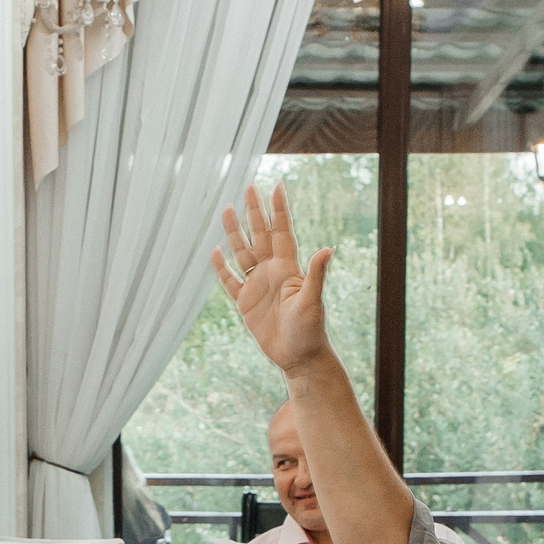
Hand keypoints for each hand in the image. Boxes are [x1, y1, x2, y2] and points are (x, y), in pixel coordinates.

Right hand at [211, 184, 335, 375]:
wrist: (299, 357)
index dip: (278, 210)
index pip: (282, 232)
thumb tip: (328, 249)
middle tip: (249, 187)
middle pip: (260, 235)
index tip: (276, 187)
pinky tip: (215, 252)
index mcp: (287, 269)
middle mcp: (272, 272)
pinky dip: (222, 268)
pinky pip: (231, 281)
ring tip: (227, 210)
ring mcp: (258, 286)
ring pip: (243, 253)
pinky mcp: (246, 303)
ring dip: (236, 232)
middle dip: (255, 212)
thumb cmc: (310, 331)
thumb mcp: (313, 302)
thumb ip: (315, 274)